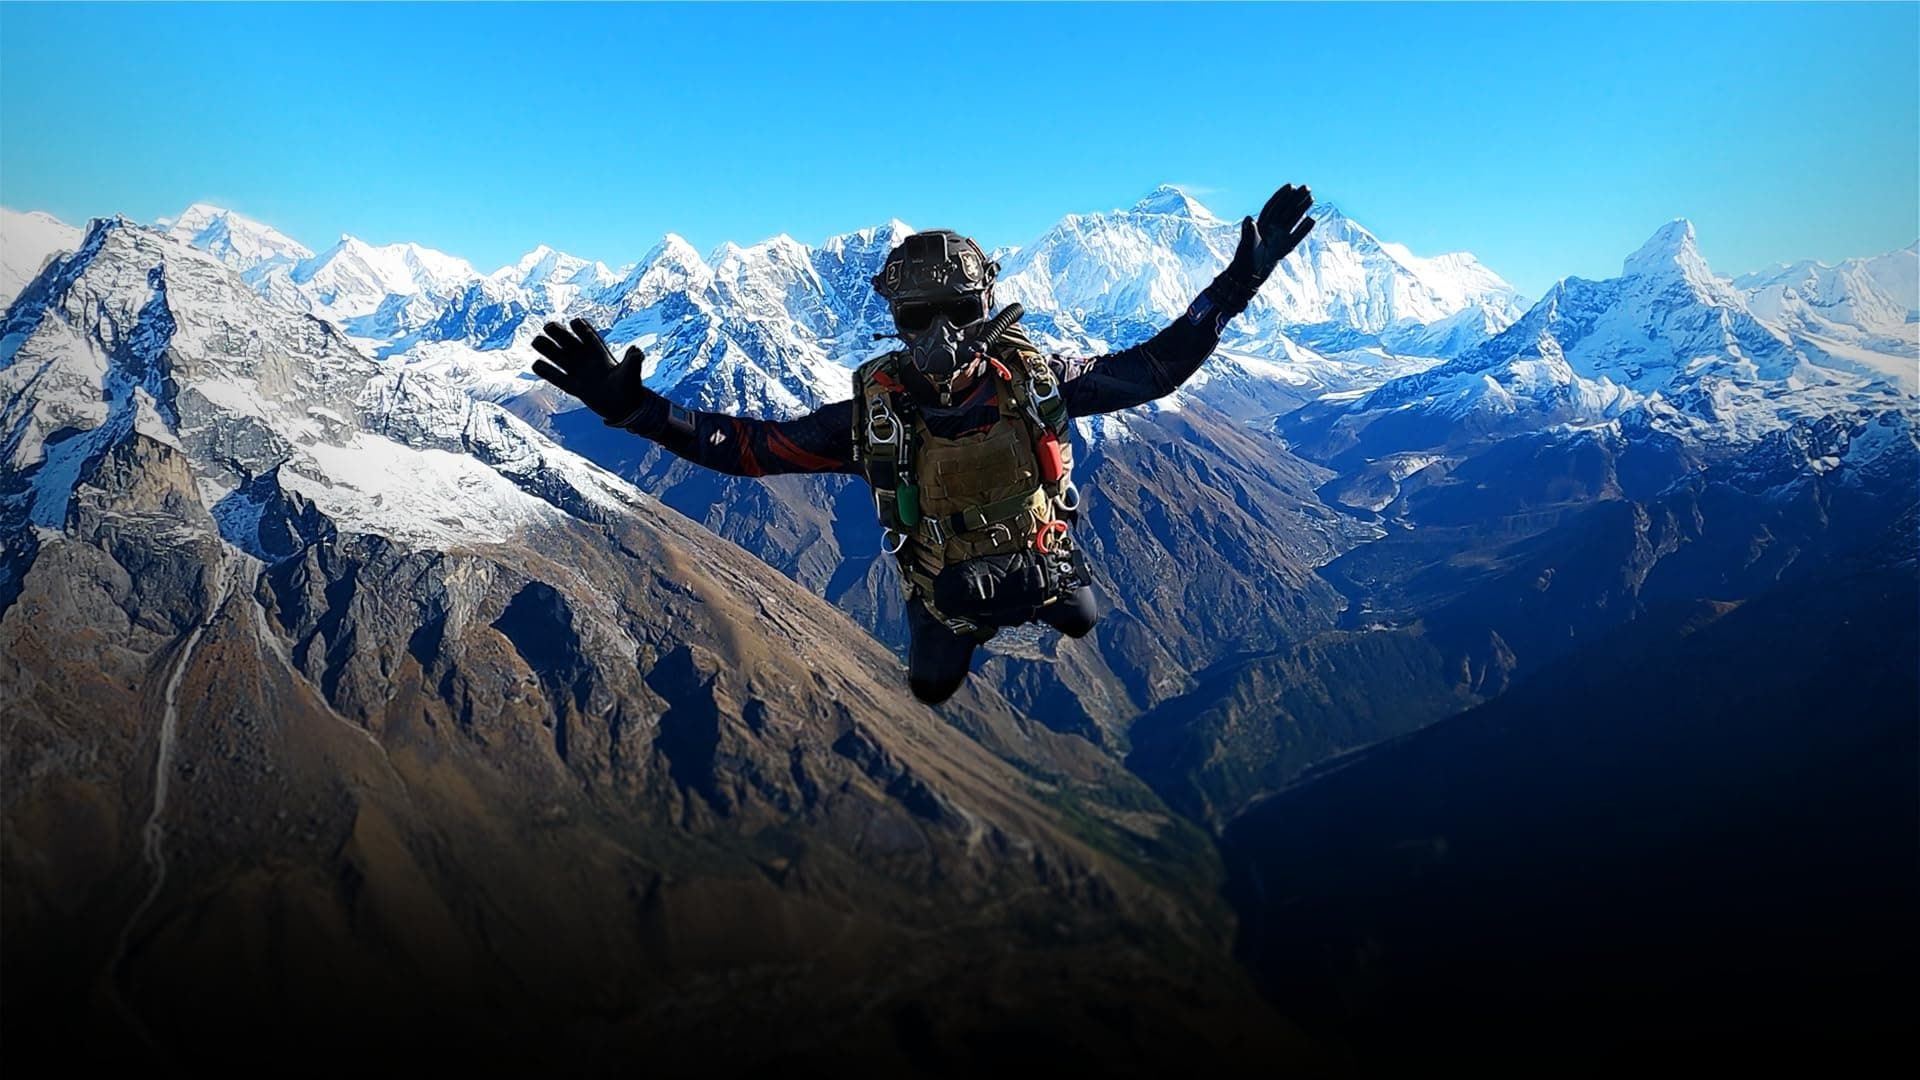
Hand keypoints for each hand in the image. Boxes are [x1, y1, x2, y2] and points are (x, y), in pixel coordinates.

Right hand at [530, 319, 653, 425]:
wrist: (624, 407)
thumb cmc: (630, 387)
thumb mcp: (632, 372)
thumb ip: (633, 360)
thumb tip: (637, 351)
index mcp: (600, 353)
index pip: (589, 337)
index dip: (582, 329)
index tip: (575, 322)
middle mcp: (587, 359)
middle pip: (570, 343)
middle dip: (560, 334)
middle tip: (549, 325)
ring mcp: (579, 372)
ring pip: (560, 357)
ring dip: (548, 349)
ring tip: (536, 340)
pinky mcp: (574, 386)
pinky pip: (557, 378)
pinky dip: (547, 372)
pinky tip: (536, 364)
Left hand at [1224, 183, 1315, 291]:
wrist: (1247, 276)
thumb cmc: (1244, 259)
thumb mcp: (1246, 245)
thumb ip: (1248, 232)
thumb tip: (1249, 219)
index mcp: (1260, 225)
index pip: (1272, 206)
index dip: (1281, 196)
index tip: (1291, 186)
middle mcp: (1270, 229)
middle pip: (1285, 210)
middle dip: (1295, 198)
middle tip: (1307, 187)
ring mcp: (1278, 237)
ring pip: (1292, 220)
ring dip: (1301, 209)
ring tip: (1311, 198)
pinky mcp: (1283, 247)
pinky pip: (1296, 236)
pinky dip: (1304, 229)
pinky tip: (1312, 219)